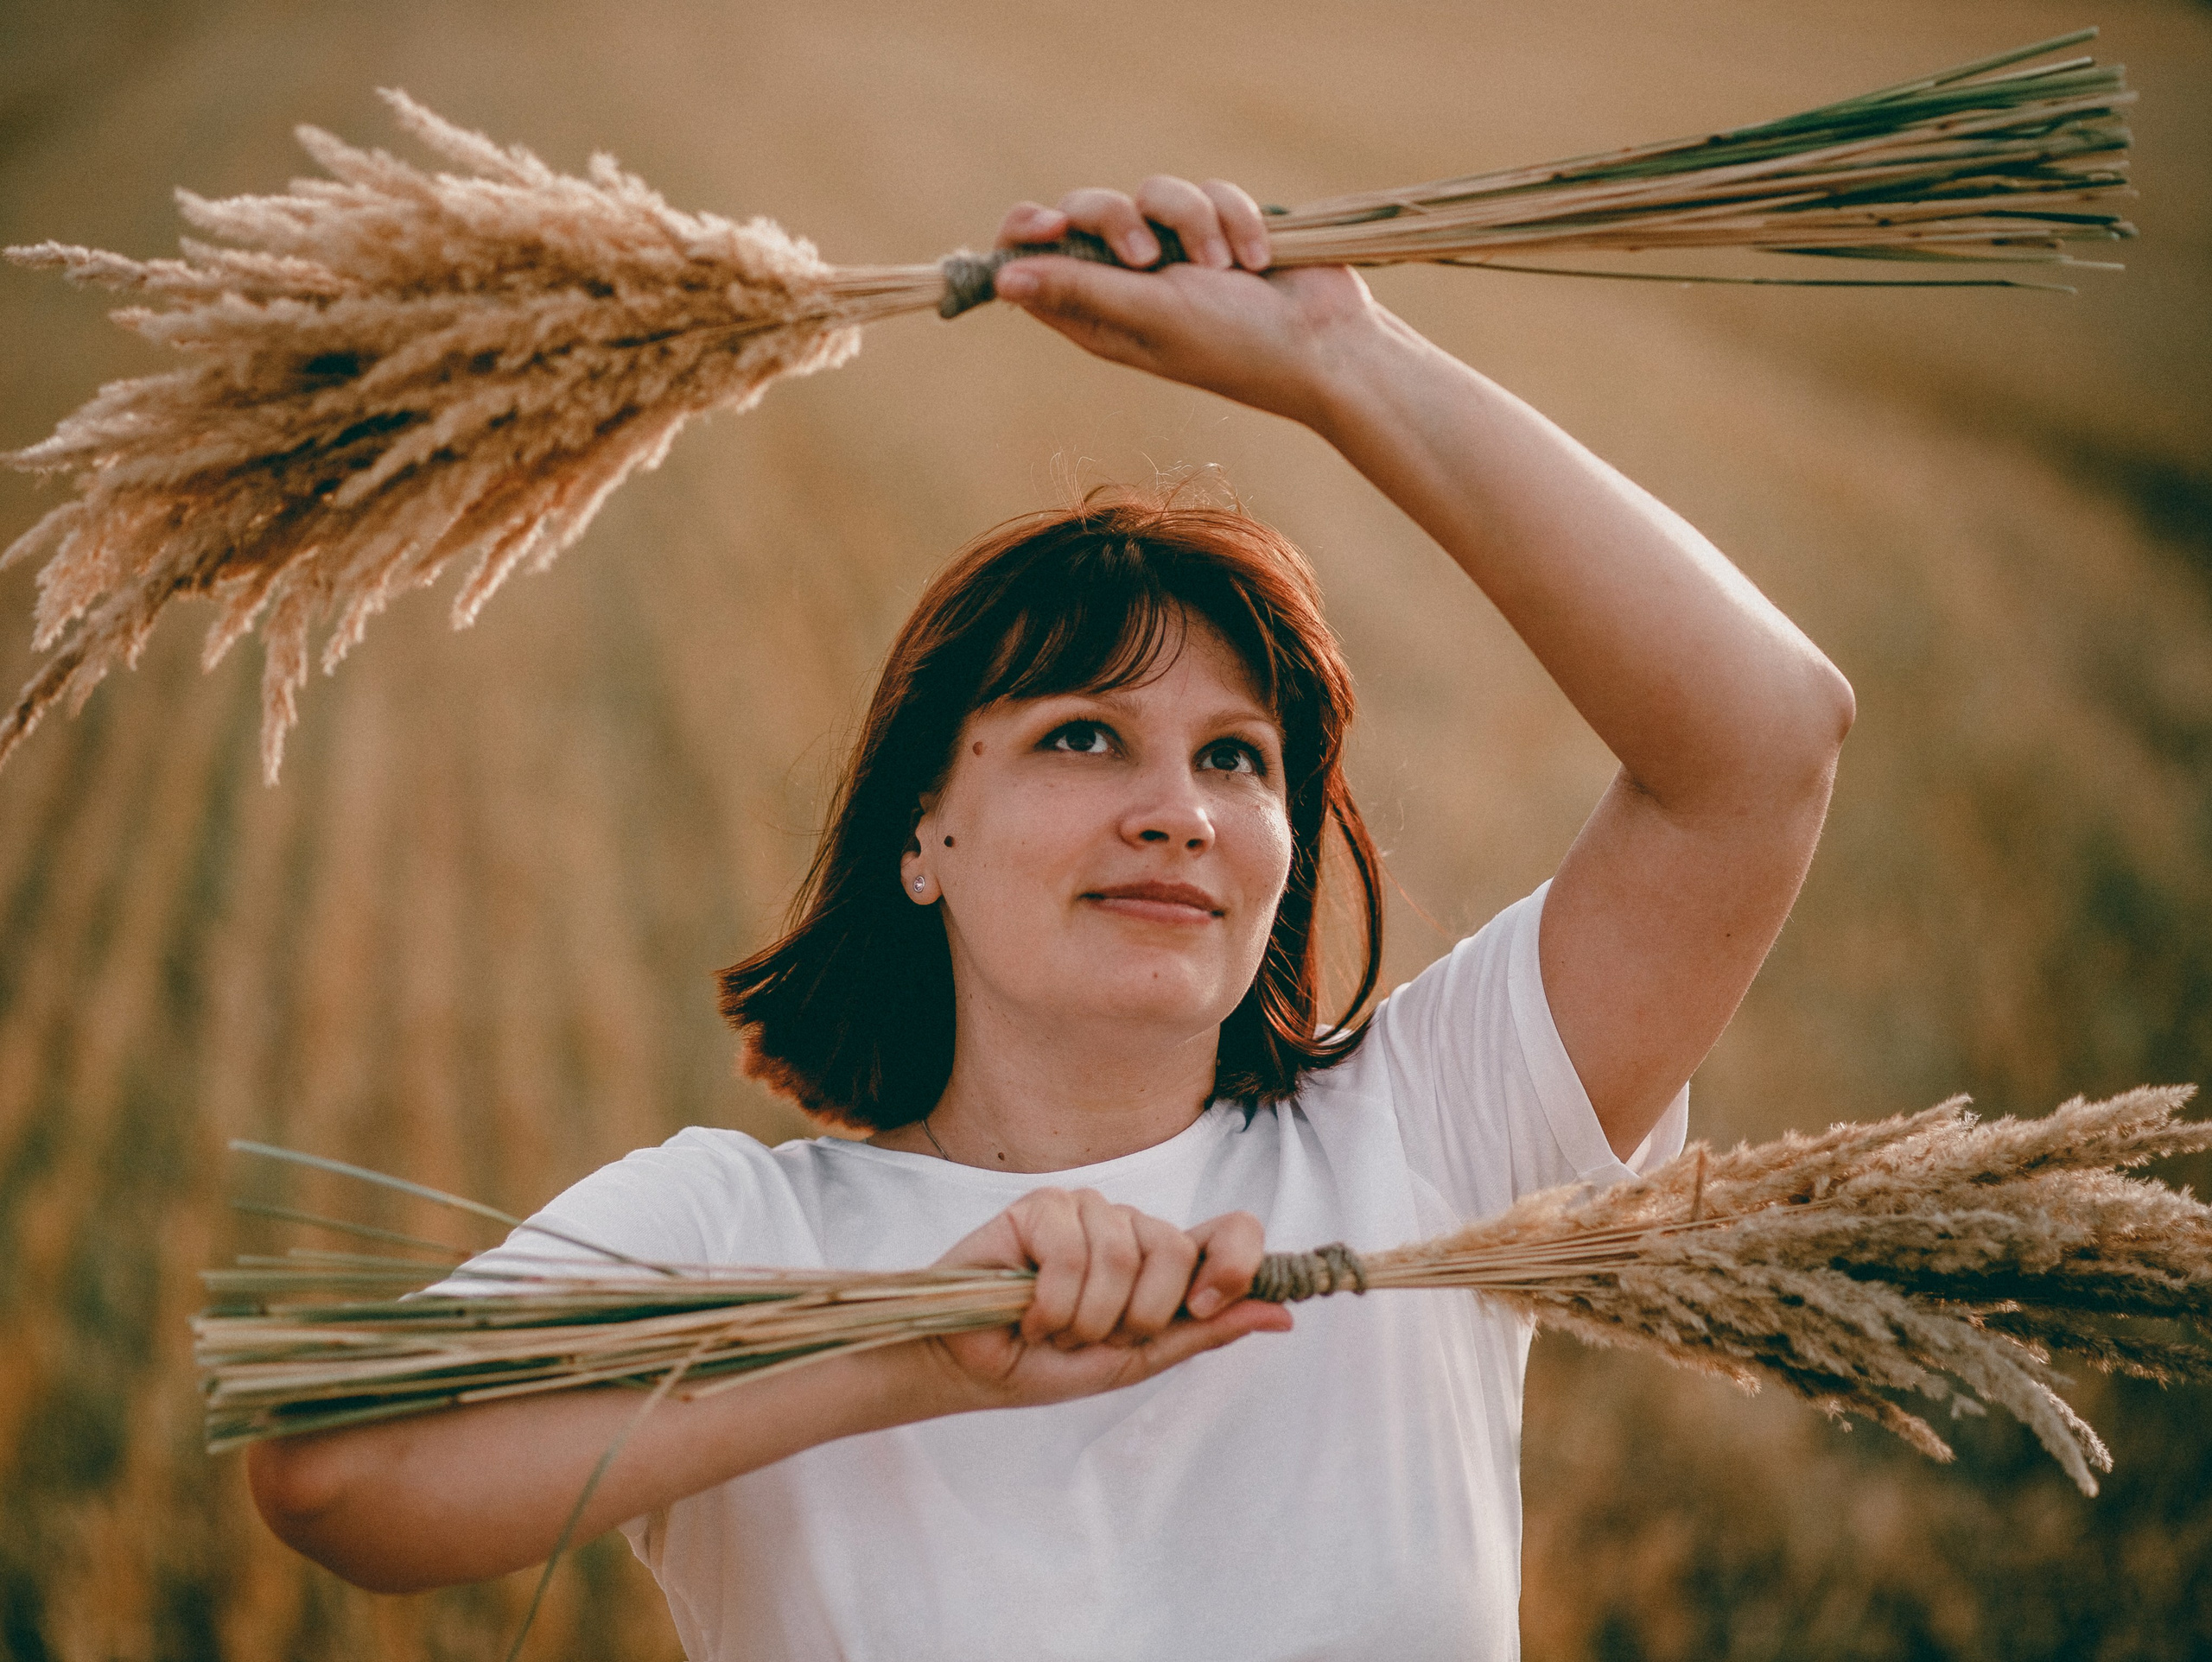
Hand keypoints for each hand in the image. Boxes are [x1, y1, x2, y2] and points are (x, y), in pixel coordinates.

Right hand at [908, 1188, 1289, 1412]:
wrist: (974, 1371)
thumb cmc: (1051, 1364)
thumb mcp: (1140, 1358)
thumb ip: (1206, 1331)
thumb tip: (1283, 1315)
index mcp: (1164, 1259)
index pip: (1232, 1229)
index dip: (1234, 1263)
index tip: (1204, 1308)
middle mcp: (1130, 1226)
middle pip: (1173, 1249)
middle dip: (1136, 1316)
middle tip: (1093, 1337)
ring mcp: (1086, 1210)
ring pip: (1121, 1255)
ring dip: (1085, 1318)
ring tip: (1054, 1328)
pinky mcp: (1041, 1207)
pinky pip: (1071, 1252)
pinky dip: (1051, 1304)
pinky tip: (1029, 1316)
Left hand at [990, 179, 1386, 425]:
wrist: (1326, 341)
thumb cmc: (1236, 343)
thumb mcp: (1150, 314)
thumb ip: (1079, 289)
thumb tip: (1001, 280)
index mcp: (1097, 313)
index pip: (1031, 260)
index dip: (1029, 232)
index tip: (1053, 223)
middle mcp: (1129, 280)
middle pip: (1085, 209)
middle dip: (1119, 218)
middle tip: (1148, 256)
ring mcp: (1177, 251)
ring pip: (1153, 190)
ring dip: (1193, 222)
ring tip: (1224, 270)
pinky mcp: (1220, 226)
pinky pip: (1209, 190)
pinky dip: (1236, 219)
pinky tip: (1258, 257)